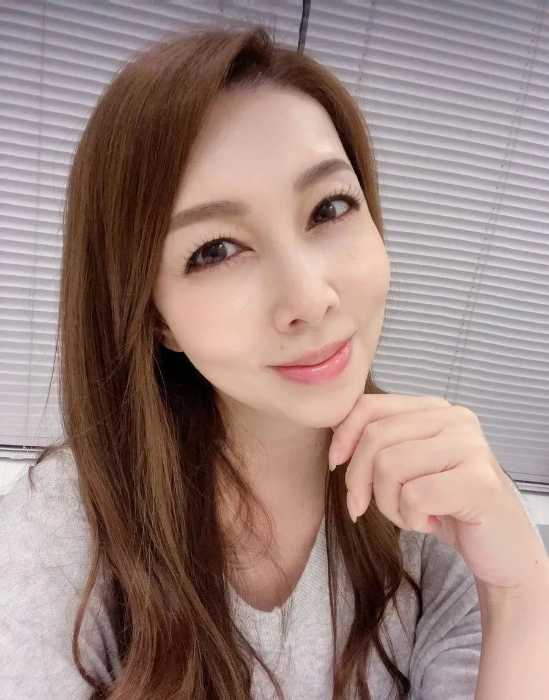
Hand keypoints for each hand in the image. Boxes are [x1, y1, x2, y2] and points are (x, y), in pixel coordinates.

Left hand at [328, 393, 547, 592]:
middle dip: (358, 480)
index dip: (343, 436)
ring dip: (388, 504)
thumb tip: (333, 435)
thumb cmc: (446, 505)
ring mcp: (470, 447)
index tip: (335, 465)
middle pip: (375, 438)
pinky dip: (410, 518)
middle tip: (363, 508)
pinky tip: (429, 522)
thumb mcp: (408, 467)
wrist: (500, 549)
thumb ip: (380, 443)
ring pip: (389, 466)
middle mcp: (455, 419)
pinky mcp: (479, 481)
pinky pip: (413, 496)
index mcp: (434, 409)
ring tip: (410, 514)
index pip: (370, 405)